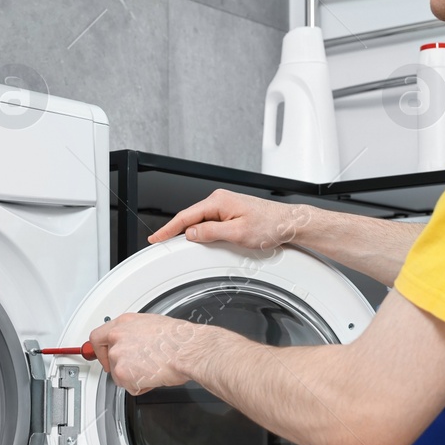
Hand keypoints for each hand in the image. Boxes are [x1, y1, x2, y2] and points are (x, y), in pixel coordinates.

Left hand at [88, 314, 208, 394]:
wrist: (188, 350)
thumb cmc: (179, 339)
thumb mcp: (153, 325)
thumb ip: (136, 333)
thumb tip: (135, 341)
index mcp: (124, 323)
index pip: (97, 337)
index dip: (99, 350)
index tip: (102, 355)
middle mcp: (118, 337)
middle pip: (108, 359)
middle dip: (120, 367)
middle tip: (133, 369)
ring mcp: (119, 355)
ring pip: (118, 375)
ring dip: (133, 377)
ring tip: (152, 370)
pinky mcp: (124, 373)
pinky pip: (129, 387)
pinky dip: (141, 386)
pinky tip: (154, 377)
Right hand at [149, 188, 312, 250]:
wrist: (289, 223)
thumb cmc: (270, 225)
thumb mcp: (237, 233)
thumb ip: (211, 232)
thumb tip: (191, 233)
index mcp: (218, 201)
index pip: (186, 216)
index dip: (168, 229)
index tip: (156, 238)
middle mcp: (220, 200)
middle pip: (190, 218)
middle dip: (175, 231)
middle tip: (161, 244)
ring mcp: (225, 206)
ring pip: (200, 221)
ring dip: (190, 232)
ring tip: (178, 244)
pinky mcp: (230, 212)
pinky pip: (209, 222)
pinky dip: (201, 231)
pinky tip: (198, 239)